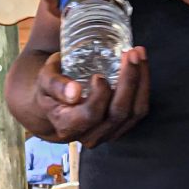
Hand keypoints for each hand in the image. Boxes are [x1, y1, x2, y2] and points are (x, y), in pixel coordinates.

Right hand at [29, 48, 149, 147]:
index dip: (100, 95)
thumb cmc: (50, 89)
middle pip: (118, 112)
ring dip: (141, 80)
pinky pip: (140, 110)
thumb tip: (74, 92)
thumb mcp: (44, 82)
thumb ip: (55, 84)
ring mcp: (109, 134)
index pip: (90, 115)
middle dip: (129, 80)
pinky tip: (141, 64)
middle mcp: (90, 135)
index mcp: (68, 126)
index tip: (99, 75)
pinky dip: (144, 86)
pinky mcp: (122, 128)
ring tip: (139, 53)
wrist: (57, 106)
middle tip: (130, 53)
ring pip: (135, 112)